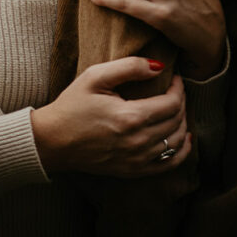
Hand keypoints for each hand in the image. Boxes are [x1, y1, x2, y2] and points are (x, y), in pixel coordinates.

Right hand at [31, 57, 191, 176]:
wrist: (53, 141)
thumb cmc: (72, 105)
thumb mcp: (96, 76)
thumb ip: (129, 66)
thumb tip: (158, 65)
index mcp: (130, 117)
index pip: (172, 103)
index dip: (179, 87)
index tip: (174, 77)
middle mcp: (138, 141)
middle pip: (176, 121)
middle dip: (181, 101)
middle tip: (174, 89)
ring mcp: (136, 160)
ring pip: (176, 141)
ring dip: (182, 122)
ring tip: (175, 107)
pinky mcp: (132, 171)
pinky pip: (168, 164)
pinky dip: (181, 151)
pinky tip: (183, 137)